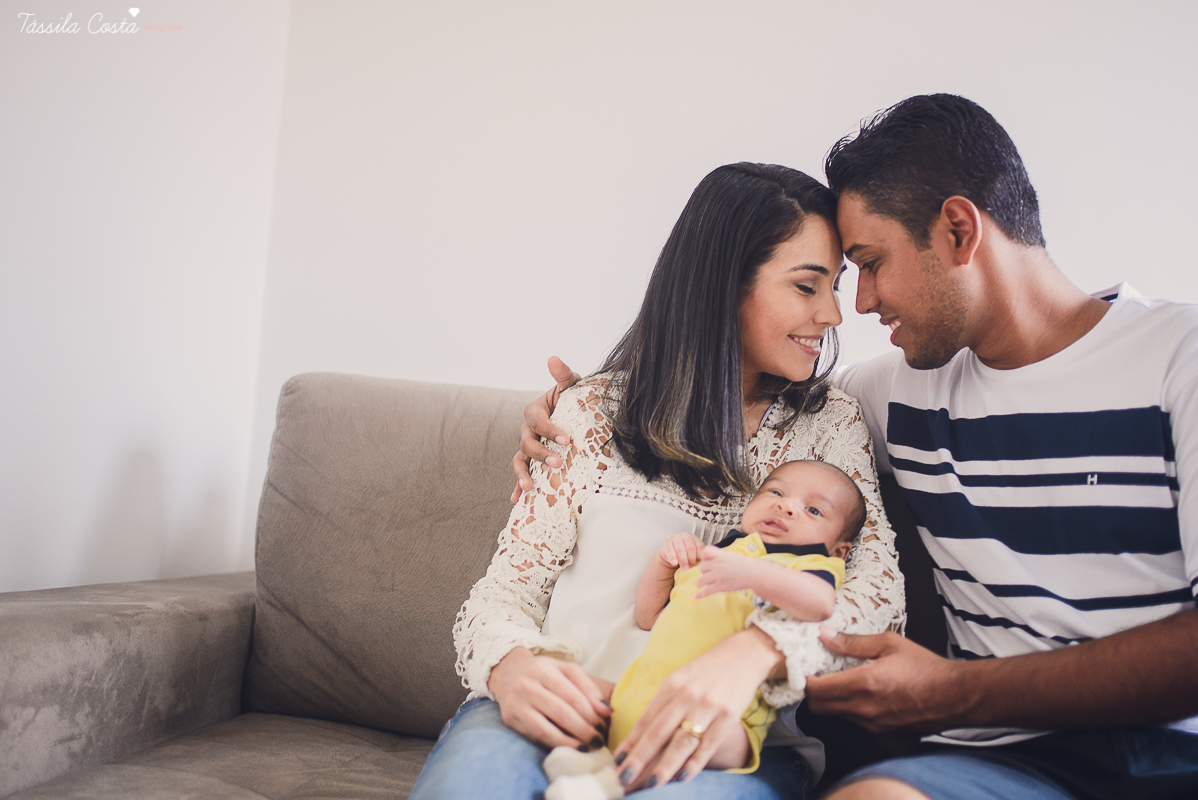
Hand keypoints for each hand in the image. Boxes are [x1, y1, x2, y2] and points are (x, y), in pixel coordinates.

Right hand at [488, 647, 611, 748]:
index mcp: (544, 670)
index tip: (603, 724)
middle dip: (583, 729)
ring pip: (546, 728)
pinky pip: (535, 735)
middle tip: (597, 739)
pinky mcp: (509, 718)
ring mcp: (516, 703)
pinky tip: (568, 746)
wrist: (508, 672)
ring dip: (570, 741)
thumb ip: (588, 687)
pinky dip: (554, 743)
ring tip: (586, 746)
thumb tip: (606, 711)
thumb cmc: (543, 672)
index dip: (591, 714)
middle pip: (561, 713)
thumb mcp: (565, 670)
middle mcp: (527, 685)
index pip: (573, 696)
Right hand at [510, 357, 581, 502]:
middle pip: (527, 443)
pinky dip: (517, 487)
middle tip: (558, 462)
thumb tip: (552, 358)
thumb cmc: (572, 399)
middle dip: (541, 454)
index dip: (550, 430)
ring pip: (519, 460)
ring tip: (528, 487)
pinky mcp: (532, 461)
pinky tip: (517, 500)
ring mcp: (528, 446)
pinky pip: (522, 474)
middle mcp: (527, 430)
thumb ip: (563, 375)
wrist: (574, 414)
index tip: (566, 439)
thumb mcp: (570, 385)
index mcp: (535, 412)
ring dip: (521, 474)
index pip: (538, 421)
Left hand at [611, 628, 782, 787]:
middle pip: (658, 732)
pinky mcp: (728, 716)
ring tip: (651, 785)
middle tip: (623, 779)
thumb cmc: (707, 670)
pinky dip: (695, 763)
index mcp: (670, 685)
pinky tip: (683, 777)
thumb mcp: (681, 678)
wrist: (744, 654)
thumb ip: (664, 703)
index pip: (645, 719)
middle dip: (639, 758)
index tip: (616, 762)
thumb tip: (643, 735)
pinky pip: (708, 744)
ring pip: (682, 742)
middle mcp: (687, 695)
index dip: (630, 743)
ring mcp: (708, 706)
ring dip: (665, 766)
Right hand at [657, 533, 703, 570]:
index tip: (702, 565)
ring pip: (680, 549)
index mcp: (693, 538)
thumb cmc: (685, 554)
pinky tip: (674, 563)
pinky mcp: (667, 544)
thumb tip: (707, 564)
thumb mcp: (693, 554)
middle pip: (690, 548)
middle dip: (691, 560)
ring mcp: (675, 539)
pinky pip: (670, 551)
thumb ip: (700, 556)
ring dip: (683, 561)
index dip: (701, 556)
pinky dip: (672, 558)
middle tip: (692, 569)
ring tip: (685, 569)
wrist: (670, 554)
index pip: (699, 546)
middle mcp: (685, 536)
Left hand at [693, 545, 754, 598]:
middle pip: (702, 567)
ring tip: (699, 584)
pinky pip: (706, 591)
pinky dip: (700, 595)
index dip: (704, 556)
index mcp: (720, 556)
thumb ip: (719, 557)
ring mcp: (718, 576)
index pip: (705, 552)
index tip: (706, 560)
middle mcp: (718, 565)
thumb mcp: (731, 556)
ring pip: (702, 579)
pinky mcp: (720, 587)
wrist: (754, 574)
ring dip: (700, 582)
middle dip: (704, 571)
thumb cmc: (743, 565)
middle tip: (708, 574)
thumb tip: (708, 559)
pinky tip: (694, 597)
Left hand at [804, 628, 966, 732]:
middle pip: (818, 707)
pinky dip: (847, 708)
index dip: (804, 678)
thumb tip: (825, 635)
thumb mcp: (889, 643)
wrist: (955, 697)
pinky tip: (857, 692)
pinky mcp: (880, 732)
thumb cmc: (925, 667)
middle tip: (816, 673)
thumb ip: (853, 641)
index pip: (816, 689)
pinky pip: (852, 720)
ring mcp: (871, 724)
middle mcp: (864, 709)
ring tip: (837, 680)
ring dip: (829, 700)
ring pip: (834, 715)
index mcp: (864, 683)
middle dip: (812, 691)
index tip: (803, 666)